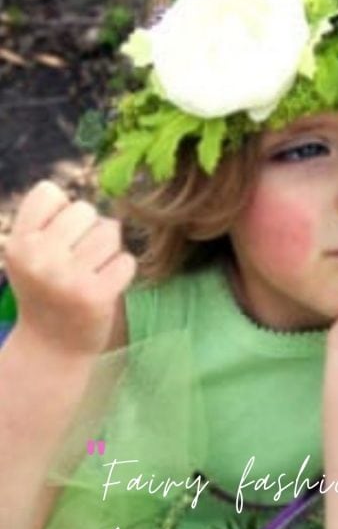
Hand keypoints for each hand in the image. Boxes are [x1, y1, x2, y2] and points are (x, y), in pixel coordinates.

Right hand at [3, 179, 136, 354]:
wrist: (52, 348)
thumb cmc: (47, 290)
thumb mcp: (30, 254)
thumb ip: (51, 220)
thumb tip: (103, 180)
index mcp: (19, 243)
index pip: (50, 192)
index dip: (61, 211)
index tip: (57, 239)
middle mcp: (39, 258)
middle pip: (86, 210)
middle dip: (89, 230)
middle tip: (78, 261)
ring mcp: (67, 278)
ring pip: (110, 231)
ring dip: (109, 250)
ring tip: (92, 272)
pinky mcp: (96, 295)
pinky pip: (127, 260)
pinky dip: (122, 271)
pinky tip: (105, 287)